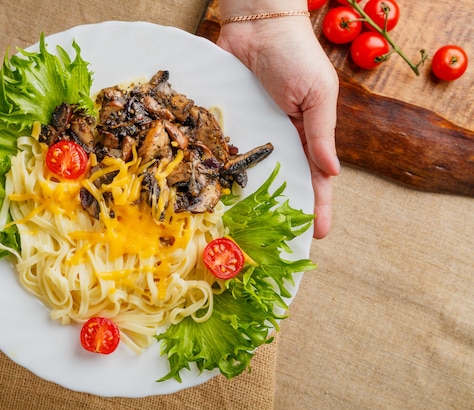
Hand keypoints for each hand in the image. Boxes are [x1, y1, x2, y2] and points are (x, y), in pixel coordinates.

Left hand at [217, 3, 339, 238]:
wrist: (257, 25)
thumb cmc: (296, 56)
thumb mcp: (318, 95)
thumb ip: (321, 134)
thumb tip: (333, 173)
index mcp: (307, 133)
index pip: (316, 177)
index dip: (318, 205)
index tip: (318, 234)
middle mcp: (279, 137)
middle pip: (281, 181)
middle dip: (282, 210)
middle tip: (277, 241)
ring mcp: (252, 131)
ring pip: (252, 171)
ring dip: (250, 197)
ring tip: (245, 227)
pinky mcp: (228, 121)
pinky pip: (225, 149)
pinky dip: (223, 169)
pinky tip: (219, 192)